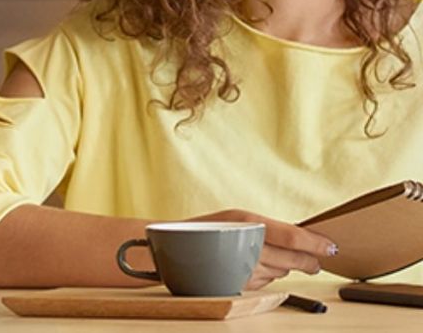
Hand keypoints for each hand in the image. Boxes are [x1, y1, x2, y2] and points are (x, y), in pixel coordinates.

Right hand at [189, 209, 336, 289]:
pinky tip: (256, 266)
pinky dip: (268, 275)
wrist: (173, 249)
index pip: (293, 237)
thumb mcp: (237, 219)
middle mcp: (246, 246)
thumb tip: (303, 239)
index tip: (331, 247)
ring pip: (282, 272)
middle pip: (294, 259)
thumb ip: (269, 228)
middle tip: (317, 261)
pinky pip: (266, 282)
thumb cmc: (206, 229)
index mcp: (247, 224)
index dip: (316, 243)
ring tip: (279, 259)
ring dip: (286, 267)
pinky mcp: (239, 284)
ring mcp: (242, 268)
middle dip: (309, 261)